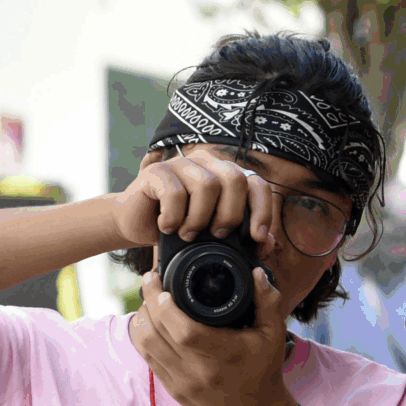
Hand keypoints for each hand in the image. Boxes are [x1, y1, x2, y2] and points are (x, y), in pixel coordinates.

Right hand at [112, 151, 276, 249]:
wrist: (137, 225)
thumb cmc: (180, 229)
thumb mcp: (214, 239)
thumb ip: (244, 239)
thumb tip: (268, 242)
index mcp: (228, 175)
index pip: (257, 184)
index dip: (262, 211)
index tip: (256, 237)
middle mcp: (208, 163)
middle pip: (235, 180)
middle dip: (230, 215)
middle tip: (216, 235)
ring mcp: (181, 163)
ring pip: (207, 185)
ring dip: (199, 218)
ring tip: (187, 233)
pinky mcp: (157, 170)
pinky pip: (175, 192)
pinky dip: (174, 217)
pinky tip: (168, 226)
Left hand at [130, 266, 297, 405]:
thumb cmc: (265, 372)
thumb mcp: (274, 335)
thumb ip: (268, 302)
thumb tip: (256, 273)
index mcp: (220, 355)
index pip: (180, 328)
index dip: (163, 304)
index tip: (160, 283)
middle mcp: (196, 371)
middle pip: (155, 333)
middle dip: (148, 303)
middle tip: (152, 284)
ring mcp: (181, 382)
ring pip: (145, 345)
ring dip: (142, 320)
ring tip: (149, 302)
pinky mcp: (173, 389)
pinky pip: (148, 359)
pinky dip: (144, 338)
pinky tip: (150, 324)